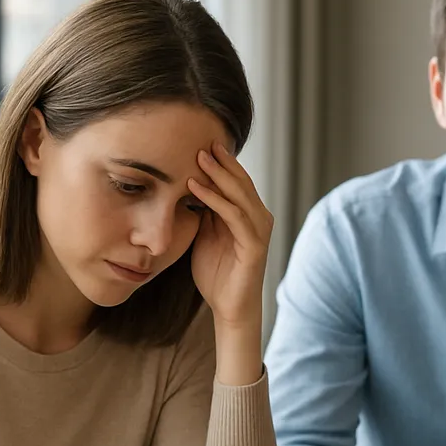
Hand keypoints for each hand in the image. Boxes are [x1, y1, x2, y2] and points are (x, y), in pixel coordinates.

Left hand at [188, 142, 273, 385]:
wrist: (228, 306)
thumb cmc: (216, 272)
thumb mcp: (205, 234)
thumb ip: (203, 211)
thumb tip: (186, 184)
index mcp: (248, 214)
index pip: (236, 180)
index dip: (220, 161)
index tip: (196, 141)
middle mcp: (258, 219)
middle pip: (241, 181)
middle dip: (221, 161)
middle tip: (200, 139)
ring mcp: (259, 232)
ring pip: (240, 194)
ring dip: (218, 175)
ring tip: (198, 157)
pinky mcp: (254, 246)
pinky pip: (235, 216)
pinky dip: (215, 200)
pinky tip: (196, 187)